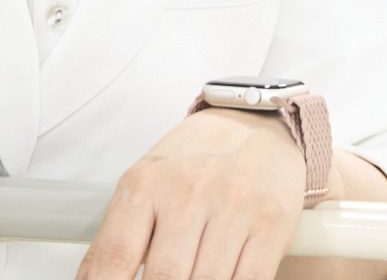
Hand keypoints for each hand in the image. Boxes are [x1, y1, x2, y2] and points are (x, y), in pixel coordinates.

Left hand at [78, 108, 308, 279]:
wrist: (256, 122)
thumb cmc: (194, 160)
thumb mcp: (144, 185)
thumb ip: (116, 239)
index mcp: (145, 184)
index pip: (115, 257)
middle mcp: (188, 191)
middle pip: (164, 278)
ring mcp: (233, 207)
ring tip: (190, 275)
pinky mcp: (271, 224)